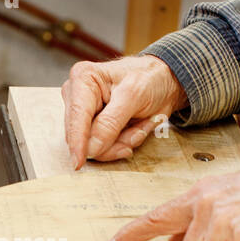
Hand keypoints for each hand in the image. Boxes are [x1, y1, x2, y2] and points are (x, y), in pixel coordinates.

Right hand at [60, 55, 187, 168]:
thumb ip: (111, 123)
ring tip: (139, 127)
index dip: (77, 141)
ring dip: (121, 143)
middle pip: (83, 136)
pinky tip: (135, 130)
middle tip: (136, 133)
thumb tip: (91, 147)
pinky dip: (123, 143)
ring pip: (94, 146)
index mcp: (83, 79)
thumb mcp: (134, 96)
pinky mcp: (95, 128)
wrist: (164, 83)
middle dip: (112, 141)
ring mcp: (86, 115)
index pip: (76, 116)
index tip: (78, 162)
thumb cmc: (150, 78)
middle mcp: (78, 97)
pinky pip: (104, 148)